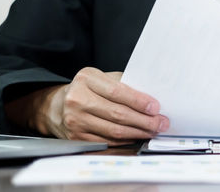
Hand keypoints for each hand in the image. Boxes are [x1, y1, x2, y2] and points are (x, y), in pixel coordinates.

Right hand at [13, 67, 168, 145]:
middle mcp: (77, 99)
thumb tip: (153, 97)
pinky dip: (126, 140)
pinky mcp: (76, 137)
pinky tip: (137, 137)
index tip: (156, 107)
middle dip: (145, 121)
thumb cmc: (89, 89)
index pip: (118, 92)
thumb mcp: (103, 78)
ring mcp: (75, 120)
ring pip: (114, 131)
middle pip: (118, 114)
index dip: (139, 101)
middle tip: (161, 123)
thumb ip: (125, 84)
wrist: (58, 105)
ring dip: (139, 133)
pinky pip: (108, 141)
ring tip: (153, 131)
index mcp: (86, 79)